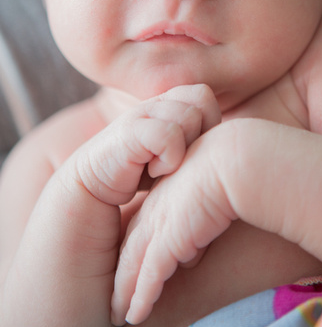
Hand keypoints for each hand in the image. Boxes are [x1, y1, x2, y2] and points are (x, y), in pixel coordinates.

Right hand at [72, 84, 220, 206]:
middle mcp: (149, 109)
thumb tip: (233, 153)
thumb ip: (199, 159)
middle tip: (180, 167)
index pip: (206, 97)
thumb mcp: (176, 181)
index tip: (193, 164)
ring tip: (163, 174)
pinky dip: (170, 158)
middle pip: (203, 97)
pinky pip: (169, 133)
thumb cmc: (138, 211)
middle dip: (202, 134)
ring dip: (186, 149)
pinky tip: (151, 178)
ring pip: (192, 111)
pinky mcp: (123, 136)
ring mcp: (135, 119)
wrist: (81, 229)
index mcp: (162, 113)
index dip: (210, 130)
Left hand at [111, 127, 236, 325]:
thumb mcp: (216, 191)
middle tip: (115, 296)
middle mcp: (159, 207)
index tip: (130, 265)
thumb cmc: (240, 168)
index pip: (146, 225)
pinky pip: (150, 275)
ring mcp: (161, 222)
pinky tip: (134, 315)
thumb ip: (204, 215)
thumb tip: (199, 243)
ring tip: (119, 313)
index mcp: (169, 191)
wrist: (239, 159)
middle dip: (123, 272)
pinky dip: (140, 297)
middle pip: (133, 246)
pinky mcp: (169, 238)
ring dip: (125, 291)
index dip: (137, 247)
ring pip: (134, 264)